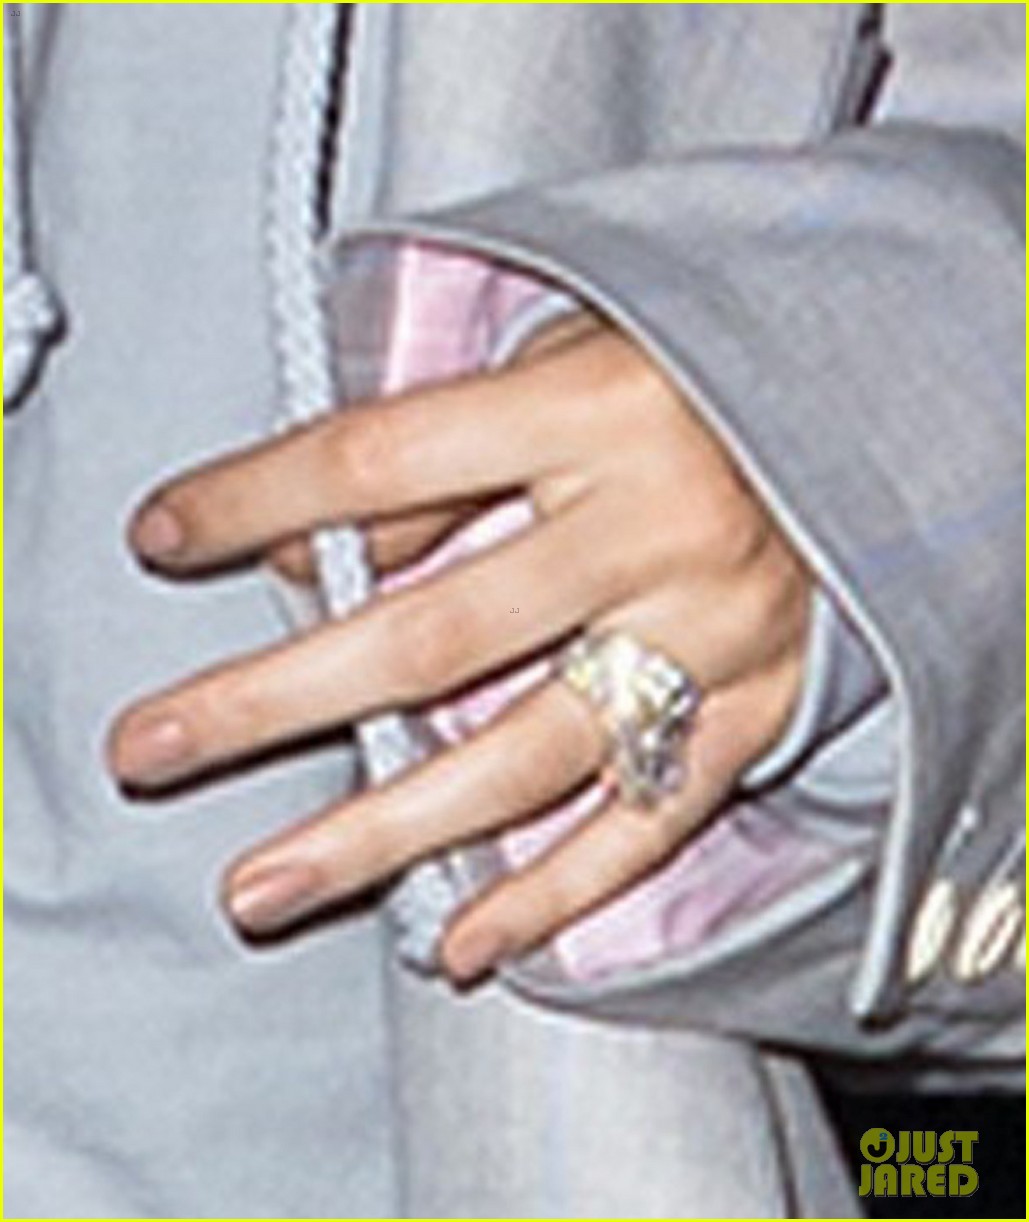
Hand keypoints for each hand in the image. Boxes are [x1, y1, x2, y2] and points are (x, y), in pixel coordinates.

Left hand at [108, 317, 811, 981]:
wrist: (868, 407)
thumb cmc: (688, 377)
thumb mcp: (563, 364)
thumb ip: (439, 460)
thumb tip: (310, 562)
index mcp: (596, 407)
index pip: (381, 460)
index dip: (255, 499)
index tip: (162, 536)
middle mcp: (658, 525)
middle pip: (435, 636)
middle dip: (275, 701)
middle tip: (150, 752)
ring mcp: (715, 632)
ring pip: (528, 756)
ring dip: (387, 832)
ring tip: (265, 886)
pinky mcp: (759, 708)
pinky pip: (649, 822)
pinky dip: (554, 890)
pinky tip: (461, 942)